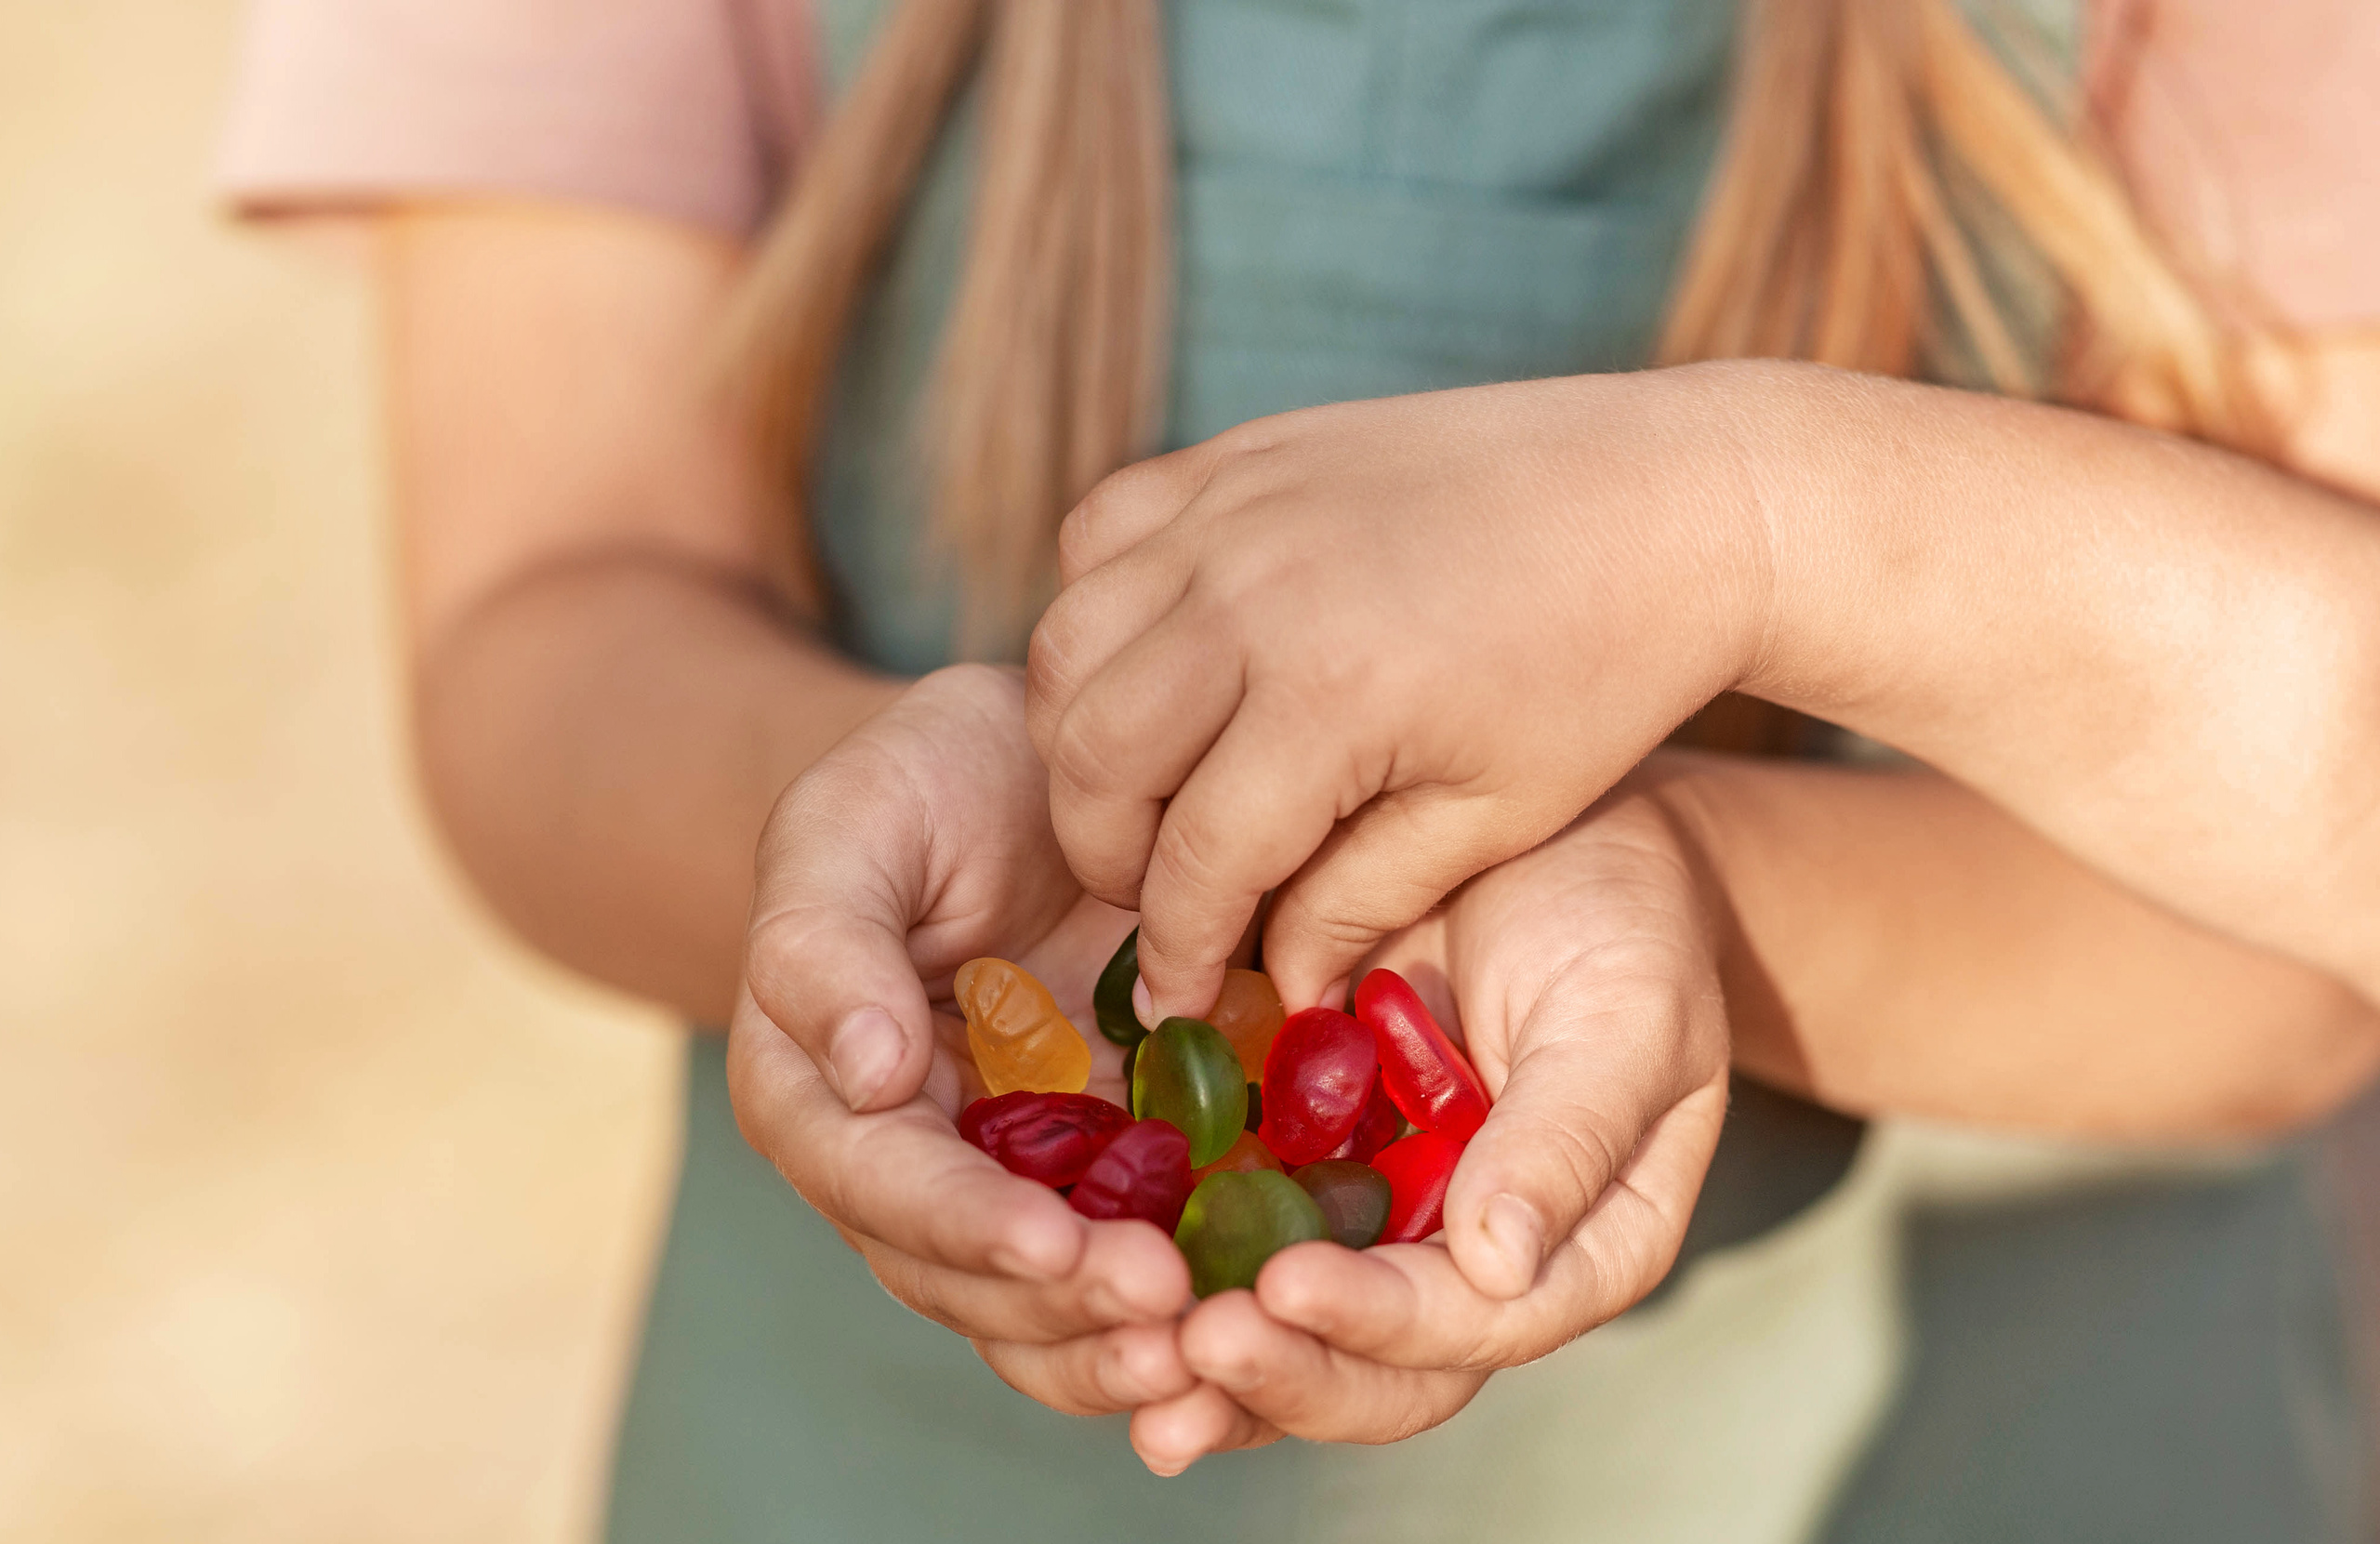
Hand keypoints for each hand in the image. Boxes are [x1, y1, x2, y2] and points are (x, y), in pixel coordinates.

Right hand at [728, 665, 1213, 1435]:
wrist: (1038, 768)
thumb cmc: (921, 782)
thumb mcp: (852, 826)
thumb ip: (828, 946)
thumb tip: (866, 1076)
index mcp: (822, 1093)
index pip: (879, 1183)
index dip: (962, 1223)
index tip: (1049, 1244)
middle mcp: (913, 1163)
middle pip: (965, 1277)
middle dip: (1061, 1308)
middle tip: (1165, 1310)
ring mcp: (1018, 1179)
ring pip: (1048, 1306)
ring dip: (1120, 1343)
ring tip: (1209, 1347)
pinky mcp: (1118, 1169)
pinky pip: (1140, 1259)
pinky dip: (1189, 1304)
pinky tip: (1256, 1317)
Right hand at [1025, 365, 1776, 1019]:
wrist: (1667, 498)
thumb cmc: (1602, 674)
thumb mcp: (1496, 818)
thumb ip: (1364, 902)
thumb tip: (1276, 986)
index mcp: (1332, 695)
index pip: (1194, 857)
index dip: (1174, 947)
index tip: (1175, 997)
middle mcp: (1255, 590)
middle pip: (1095, 754)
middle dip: (1106, 854)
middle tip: (1160, 893)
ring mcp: (1237, 508)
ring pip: (1067, 645)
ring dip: (1084, 739)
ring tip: (1148, 791)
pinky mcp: (1240, 456)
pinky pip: (1100, 535)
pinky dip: (1100, 612)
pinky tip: (1160, 665)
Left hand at [1126, 771, 1732, 1469]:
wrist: (1552, 838)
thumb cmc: (1624, 920)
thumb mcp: (1623, 1016)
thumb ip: (1565, 1137)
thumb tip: (1499, 1269)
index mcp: (1571, 1253)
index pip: (1471, 1328)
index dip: (1378, 1323)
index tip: (1284, 1287)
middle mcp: (1465, 1262)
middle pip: (1371, 1369)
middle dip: (1278, 1370)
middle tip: (1183, 1343)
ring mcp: (1374, 1215)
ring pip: (1290, 1325)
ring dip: (1204, 1351)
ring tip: (1125, 1350)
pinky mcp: (1296, 1156)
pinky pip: (1226, 1230)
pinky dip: (1163, 1256)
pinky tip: (1082, 1261)